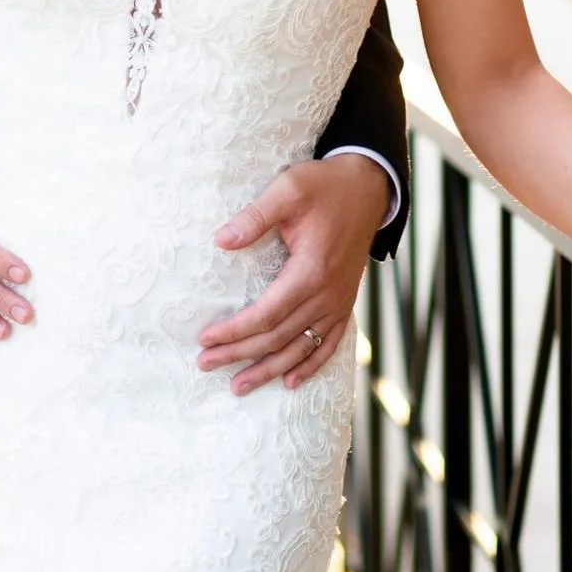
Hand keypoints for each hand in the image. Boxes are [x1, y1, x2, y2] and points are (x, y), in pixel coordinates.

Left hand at [197, 154, 389, 395]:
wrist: (367, 187)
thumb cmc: (324, 185)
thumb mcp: (288, 189)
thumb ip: (255, 216)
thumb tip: (221, 240)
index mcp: (310, 271)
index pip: (265, 314)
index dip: (234, 331)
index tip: (204, 339)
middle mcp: (327, 294)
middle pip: (278, 337)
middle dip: (240, 354)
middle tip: (206, 364)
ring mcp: (338, 302)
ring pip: (300, 348)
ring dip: (269, 369)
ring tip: (239, 386)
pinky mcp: (346, 302)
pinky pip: (329, 343)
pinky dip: (309, 365)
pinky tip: (291, 380)